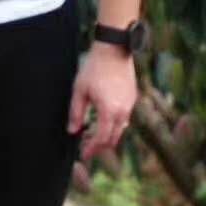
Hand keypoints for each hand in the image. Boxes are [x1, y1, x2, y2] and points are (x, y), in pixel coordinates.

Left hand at [67, 43, 136, 162]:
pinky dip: (114, 125)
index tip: (84, 154)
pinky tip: (104, 121)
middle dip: (100, 146)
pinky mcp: (132, 99)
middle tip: (88, 148)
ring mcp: (130, 105)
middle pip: (113, 138)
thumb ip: (76, 113)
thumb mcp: (80, 90)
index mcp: (109, 111)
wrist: (113, 51)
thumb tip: (72, 130)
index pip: (101, 138)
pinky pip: (124, 118)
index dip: (92, 149)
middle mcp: (123, 111)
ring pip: (120, 129)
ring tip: (94, 135)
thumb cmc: (94, 69)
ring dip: (108, 136)